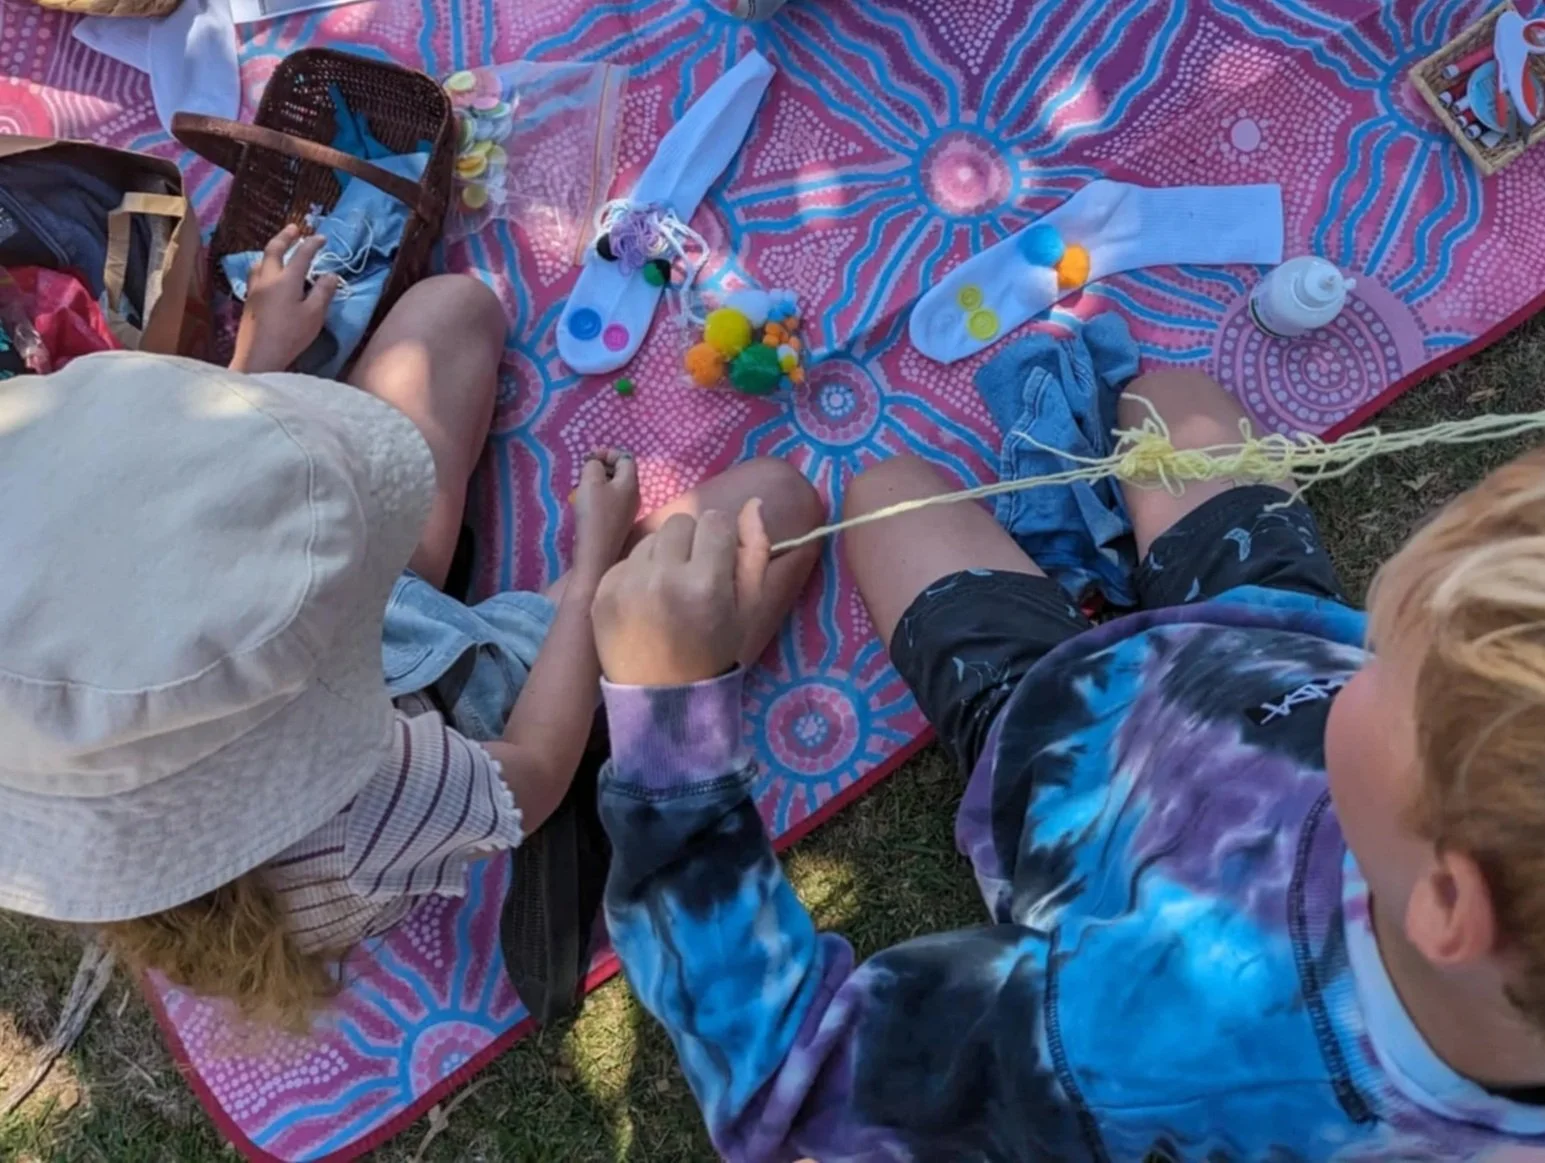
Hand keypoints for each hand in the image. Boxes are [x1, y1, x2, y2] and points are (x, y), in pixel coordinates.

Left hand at [229, 225, 338, 374]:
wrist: (258, 355)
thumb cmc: (290, 336)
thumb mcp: (314, 315)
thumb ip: (323, 292)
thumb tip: (330, 274)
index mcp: (287, 280)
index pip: (301, 255)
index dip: (312, 244)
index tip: (322, 238)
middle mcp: (268, 278)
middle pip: (274, 250)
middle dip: (285, 237)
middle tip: (294, 228)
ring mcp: (255, 288)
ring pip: (261, 261)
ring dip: (271, 251)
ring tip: (279, 250)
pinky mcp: (249, 300)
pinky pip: (256, 273)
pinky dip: (264, 265)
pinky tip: (266, 273)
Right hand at [571, 448, 640, 583]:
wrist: (596, 551)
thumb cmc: (594, 513)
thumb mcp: (590, 482)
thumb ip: (594, 465)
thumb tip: (596, 464)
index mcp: (631, 482)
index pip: (625, 458)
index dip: (608, 453)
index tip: (589, 458)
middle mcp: (634, 494)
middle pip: (622, 472)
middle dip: (603, 467)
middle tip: (585, 471)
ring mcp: (628, 510)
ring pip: (615, 487)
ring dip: (600, 482)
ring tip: (583, 486)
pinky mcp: (619, 522)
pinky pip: (612, 500)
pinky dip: (600, 495)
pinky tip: (587, 502)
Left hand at [591, 500, 769, 686]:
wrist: (661, 696)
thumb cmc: (712, 651)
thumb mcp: (748, 609)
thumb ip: (754, 553)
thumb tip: (752, 503)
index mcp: (706, 584)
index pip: (716, 521)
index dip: (721, 540)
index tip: (719, 563)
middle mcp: (664, 578)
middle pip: (681, 521)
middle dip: (691, 542)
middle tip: (693, 575)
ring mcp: (627, 584)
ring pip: (651, 537)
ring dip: (663, 554)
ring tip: (668, 590)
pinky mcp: (602, 592)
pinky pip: (626, 559)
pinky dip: (638, 573)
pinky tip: (645, 601)